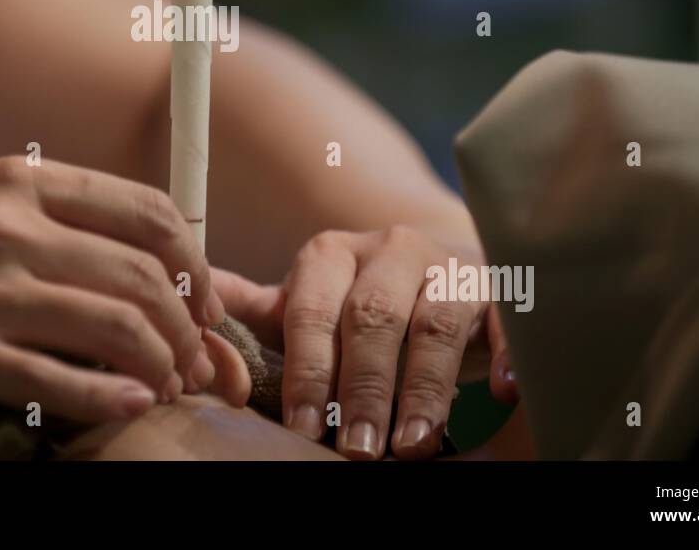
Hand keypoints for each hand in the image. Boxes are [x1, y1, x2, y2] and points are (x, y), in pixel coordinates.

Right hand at [0, 156, 228, 423]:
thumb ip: (65, 220)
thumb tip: (167, 260)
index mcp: (20, 182)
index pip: (147, 210)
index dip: (196, 260)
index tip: (207, 299)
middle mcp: (5, 228)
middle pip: (142, 274)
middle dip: (187, 324)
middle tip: (196, 356)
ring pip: (115, 327)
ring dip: (160, 362)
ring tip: (169, 383)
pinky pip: (61, 381)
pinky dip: (110, 399)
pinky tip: (132, 404)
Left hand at [213, 225, 516, 459]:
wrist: (444, 267)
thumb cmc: (364, 298)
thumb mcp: (310, 298)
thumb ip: (256, 307)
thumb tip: (189, 304)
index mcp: (333, 254)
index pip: (314, 311)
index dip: (309, 371)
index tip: (304, 427)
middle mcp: (390, 248)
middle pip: (374, 318)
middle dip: (364, 388)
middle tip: (358, 448)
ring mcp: (448, 265)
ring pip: (436, 324)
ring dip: (425, 388)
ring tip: (414, 444)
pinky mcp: (499, 286)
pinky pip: (508, 316)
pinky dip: (510, 353)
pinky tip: (505, 391)